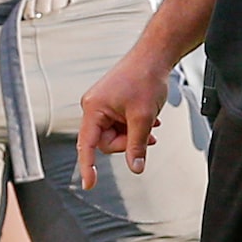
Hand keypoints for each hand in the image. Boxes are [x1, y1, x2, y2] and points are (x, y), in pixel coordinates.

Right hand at [74, 50, 172, 188]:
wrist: (154, 56)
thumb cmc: (145, 78)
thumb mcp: (143, 118)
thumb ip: (137, 145)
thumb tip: (135, 167)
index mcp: (93, 108)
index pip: (87, 145)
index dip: (87, 166)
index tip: (89, 184)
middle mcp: (93, 106)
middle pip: (105, 141)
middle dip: (126, 142)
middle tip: (146, 136)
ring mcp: (102, 104)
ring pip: (115, 133)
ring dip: (133, 133)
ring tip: (151, 125)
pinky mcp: (111, 102)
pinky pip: (119, 123)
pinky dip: (134, 125)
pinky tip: (148, 119)